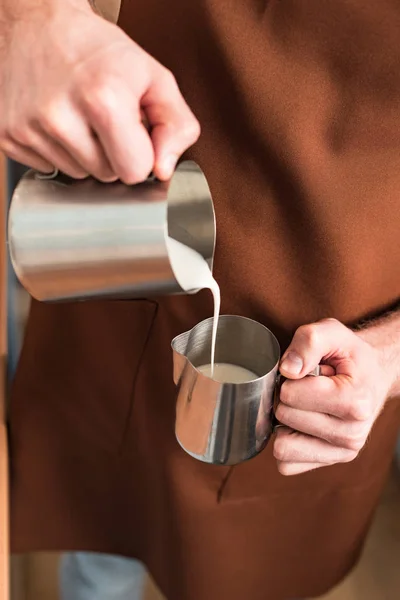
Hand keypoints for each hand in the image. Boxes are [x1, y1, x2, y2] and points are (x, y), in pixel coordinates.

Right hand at [0, 0, 199, 181]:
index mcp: (104, 99)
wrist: (37, 22)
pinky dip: (57, 150)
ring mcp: (30, 128)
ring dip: (85, 153)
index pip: (134, 171)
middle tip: (103, 117)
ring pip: (78, 175)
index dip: (140, 154)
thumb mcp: (153, 76)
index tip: (133, 132)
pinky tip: (58, 121)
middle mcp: (61, 116)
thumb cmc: (96, 49)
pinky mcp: (8, 135)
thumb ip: (176, 125)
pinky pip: (49, 168)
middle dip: (113, 153)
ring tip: (79, 115)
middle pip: (106, 176)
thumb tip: (165, 169)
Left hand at [273, 318, 396, 475]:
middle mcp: (351, 434)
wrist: (372, 375)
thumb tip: (288, 370)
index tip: (309, 372)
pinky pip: (287, 464)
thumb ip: (309, 341)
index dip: (290, 377)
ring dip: (286, 423)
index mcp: (354, 402)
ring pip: (282, 446)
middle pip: (284, 417)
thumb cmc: (349, 354)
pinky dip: (289, 442)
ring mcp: (342, 452)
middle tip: (308, 388)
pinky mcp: (330, 462)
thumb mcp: (332, 332)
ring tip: (307, 406)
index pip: (290, 395)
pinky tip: (303, 425)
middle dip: (287, 398)